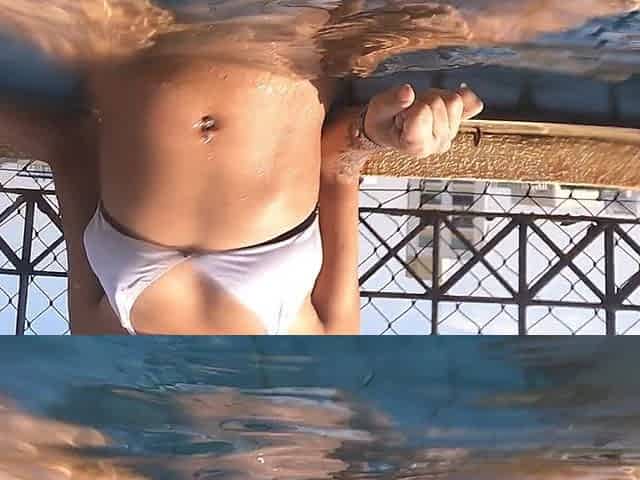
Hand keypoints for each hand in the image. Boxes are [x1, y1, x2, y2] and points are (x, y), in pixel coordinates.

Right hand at [364, 84, 483, 156]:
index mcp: (416, 145)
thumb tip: (408, 92)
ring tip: (420, 108)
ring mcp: (450, 134)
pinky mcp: (460, 124)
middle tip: (409, 110)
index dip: (411, 105)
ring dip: (435, 97)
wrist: (389, 129)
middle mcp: (437, 143)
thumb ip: (392, 101)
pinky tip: (443, 102)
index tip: (401, 115)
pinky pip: (471, 102)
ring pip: (454, 100)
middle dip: (423, 99)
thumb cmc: (383, 123)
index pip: (424, 111)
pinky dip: (461, 96)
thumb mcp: (378, 111)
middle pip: (440, 103)